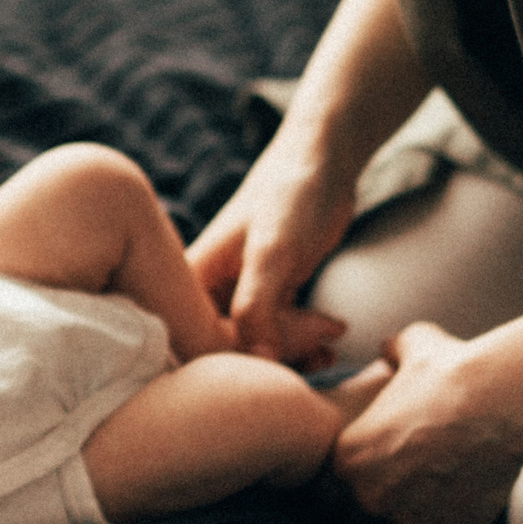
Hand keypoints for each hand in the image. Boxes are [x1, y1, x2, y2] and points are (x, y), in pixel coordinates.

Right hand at [185, 139, 354, 367]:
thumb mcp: (272, 250)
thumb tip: (258, 361)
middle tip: (318, 349)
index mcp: (190, 279)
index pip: (200, 345)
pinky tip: (331, 341)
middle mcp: (206, 291)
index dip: (241, 360)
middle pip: (228, 352)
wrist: (324, 162)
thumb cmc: (291, 196)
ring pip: (256, 348)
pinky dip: (303, 345)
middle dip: (274, 359)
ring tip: (329, 350)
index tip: (286, 353)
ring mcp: (237, 294)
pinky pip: (277, 335)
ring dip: (293, 357)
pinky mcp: (267, 295)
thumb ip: (257, 305)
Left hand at [331, 322, 522, 523]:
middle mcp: (367, 501)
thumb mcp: (408, 347)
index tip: (370, 472)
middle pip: (357, 522)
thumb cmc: (449, 371)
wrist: (497, 402)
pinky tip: (458, 514)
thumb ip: (390, 351)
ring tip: (431, 502)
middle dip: (373, 510)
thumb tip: (388, 348)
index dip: (345, 484)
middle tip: (402, 490)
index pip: (325, 492)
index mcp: (345, 461)